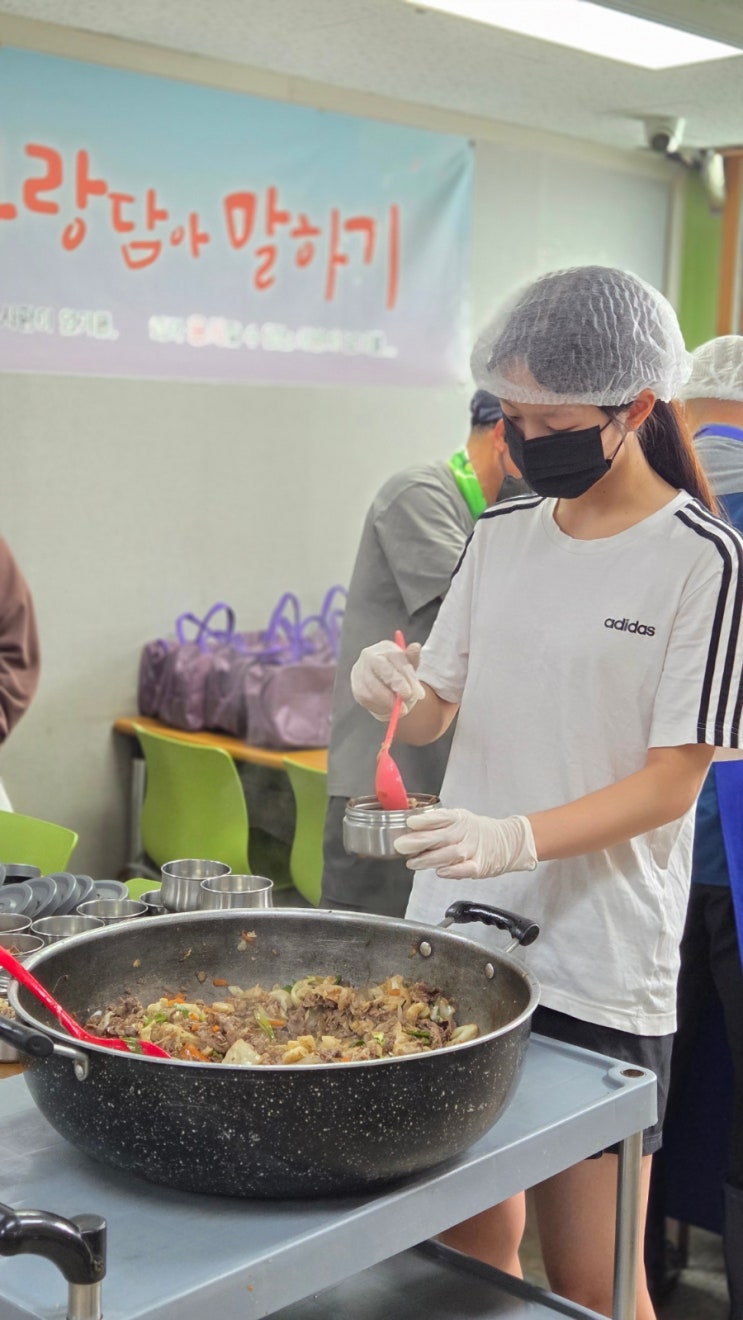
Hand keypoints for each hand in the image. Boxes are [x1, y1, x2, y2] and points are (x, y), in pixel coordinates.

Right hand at [350, 639, 424, 720]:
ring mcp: (360, 671)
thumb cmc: (398, 672)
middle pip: (384, 669)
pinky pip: (368, 698)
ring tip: (401, 708)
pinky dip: (381, 706)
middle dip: (397, 684)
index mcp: (385, 647)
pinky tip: (389, 707)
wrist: (383, 684)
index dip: (408, 676)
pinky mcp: (357, 687)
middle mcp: (369, 656)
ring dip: (390, 700)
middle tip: (408, 697)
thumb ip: (413, 657)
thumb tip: (416, 647)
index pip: (397, 658)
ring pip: (374, 687)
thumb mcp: (408, 665)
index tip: (418, 693)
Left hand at [394, 808, 537, 878]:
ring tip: (412, 863)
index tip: (410, 822)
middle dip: (419, 841)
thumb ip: (435, 825)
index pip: (440, 817)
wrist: (507, 842)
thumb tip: (408, 831)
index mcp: (458, 819)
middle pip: (440, 836)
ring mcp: (472, 850)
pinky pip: (465, 869)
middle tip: (401, 845)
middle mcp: (464, 833)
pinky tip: (440, 872)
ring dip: (429, 859)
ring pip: (449, 854)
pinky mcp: (479, 866)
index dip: (425, 820)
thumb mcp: (457, 820)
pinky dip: (452, 871)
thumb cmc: (475, 832)